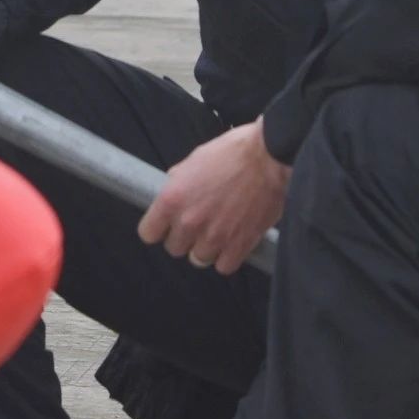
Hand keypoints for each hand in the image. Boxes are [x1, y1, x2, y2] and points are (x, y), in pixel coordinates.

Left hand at [141, 120, 287, 272]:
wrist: (270, 157)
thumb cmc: (235, 152)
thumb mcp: (195, 159)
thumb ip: (179, 181)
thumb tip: (172, 191)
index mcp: (172, 199)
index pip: (148, 233)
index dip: (157, 229)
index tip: (164, 227)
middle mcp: (189, 221)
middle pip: (174, 248)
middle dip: (183, 238)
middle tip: (197, 224)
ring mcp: (214, 236)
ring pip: (198, 259)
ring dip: (205, 248)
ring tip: (217, 232)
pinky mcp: (239, 245)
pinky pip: (224, 266)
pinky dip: (227, 257)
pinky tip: (232, 242)